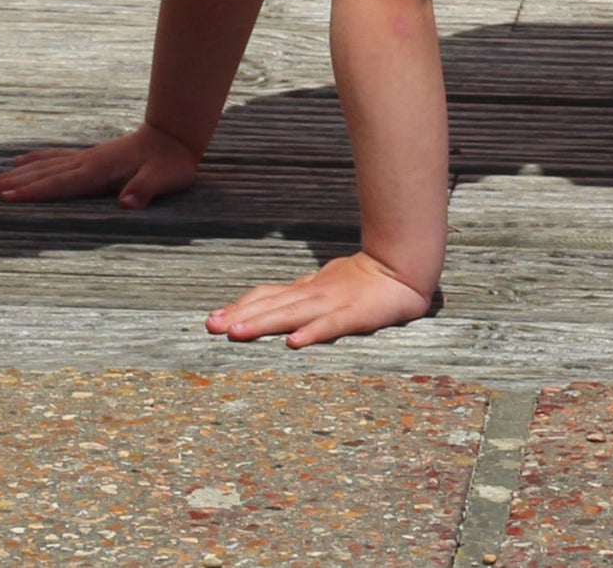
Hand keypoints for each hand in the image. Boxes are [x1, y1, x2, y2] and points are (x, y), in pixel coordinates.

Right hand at [0, 122, 199, 208]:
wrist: (175, 135)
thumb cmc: (171, 163)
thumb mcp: (165, 179)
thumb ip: (144, 190)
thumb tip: (126, 203)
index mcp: (100, 170)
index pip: (62, 184)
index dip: (34, 192)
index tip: (6, 198)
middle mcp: (87, 161)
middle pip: (44, 173)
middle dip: (12, 183)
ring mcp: (86, 156)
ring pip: (44, 165)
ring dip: (16, 173)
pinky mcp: (89, 156)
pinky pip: (55, 157)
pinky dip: (35, 159)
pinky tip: (19, 161)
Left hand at [205, 251, 434, 348]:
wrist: (401, 268)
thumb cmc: (361, 279)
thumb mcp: (324, 284)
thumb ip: (299, 295)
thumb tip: (268, 301)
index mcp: (306, 289)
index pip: (268, 296)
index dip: (241, 306)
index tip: (213, 319)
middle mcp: (313, 294)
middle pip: (272, 305)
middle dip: (240, 316)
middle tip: (211, 326)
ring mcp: (333, 303)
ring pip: (293, 314)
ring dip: (263, 323)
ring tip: (237, 333)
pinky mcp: (355, 315)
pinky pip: (330, 325)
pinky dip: (311, 333)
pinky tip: (294, 343)